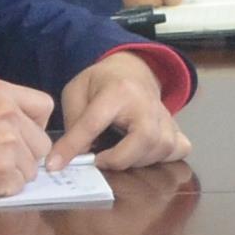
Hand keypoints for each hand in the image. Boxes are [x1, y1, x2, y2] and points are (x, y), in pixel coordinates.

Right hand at [0, 80, 58, 200]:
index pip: (44, 106)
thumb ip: (0, 105)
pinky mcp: (2, 173)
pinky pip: (18, 186)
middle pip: (42, 142)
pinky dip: (3, 188)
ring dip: (14, 173)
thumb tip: (24, 122)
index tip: (23, 134)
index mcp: (1, 93)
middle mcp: (9, 116)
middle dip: (26, 153)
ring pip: (31, 167)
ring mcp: (8, 146)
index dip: (35, 124)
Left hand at [52, 52, 188, 170]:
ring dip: (137, 161)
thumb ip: (74, 122)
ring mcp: (165, 115)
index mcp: (118, 90)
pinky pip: (179, 149)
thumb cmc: (101, 83)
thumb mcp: (77, 91)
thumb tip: (76, 155)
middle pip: (144, 139)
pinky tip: (145, 154)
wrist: (132, 69)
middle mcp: (147, 102)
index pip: (93, 123)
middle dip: (119, 159)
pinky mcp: (176, 126)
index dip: (73, 147)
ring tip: (118, 155)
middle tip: (100, 159)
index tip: (56, 164)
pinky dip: (163, 158)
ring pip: (162, 148)